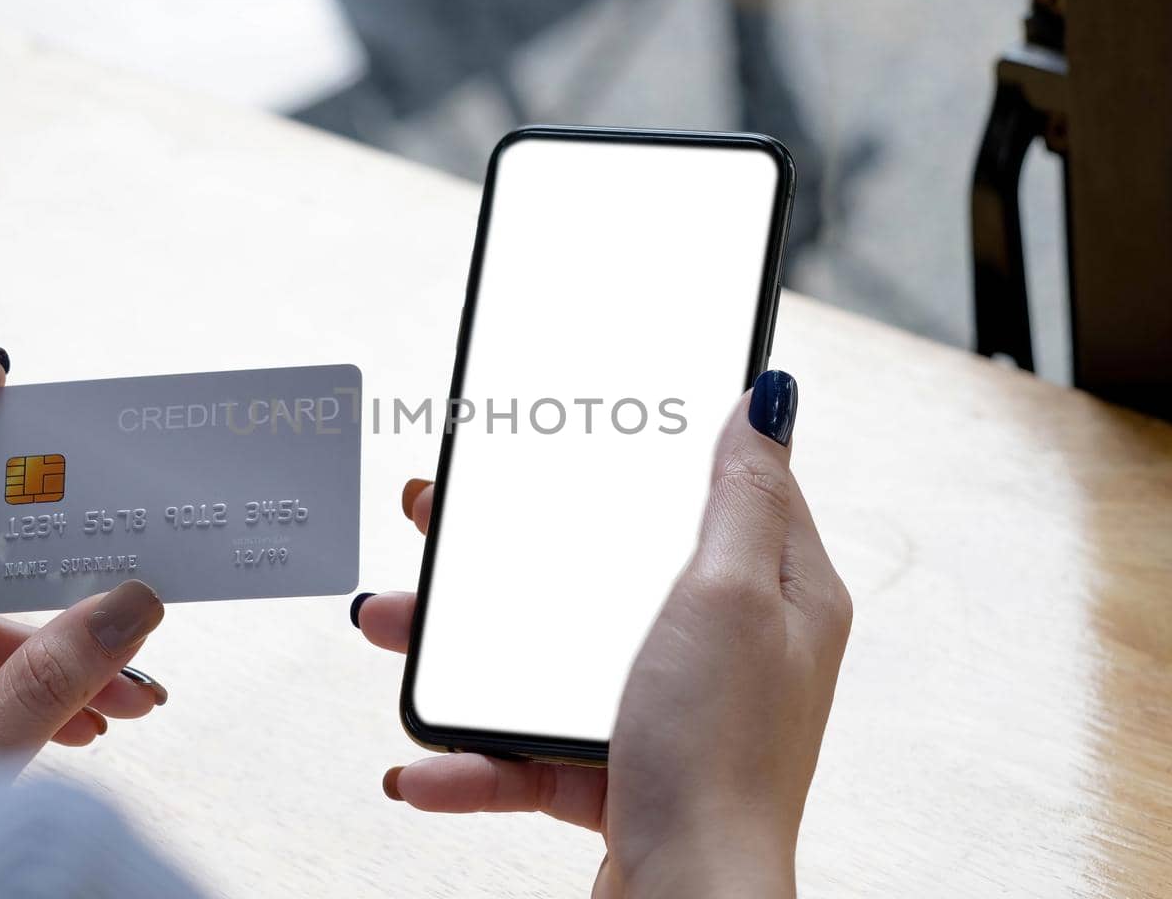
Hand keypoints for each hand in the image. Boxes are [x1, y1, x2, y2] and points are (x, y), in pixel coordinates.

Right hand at [354, 371, 850, 897]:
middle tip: (446, 517)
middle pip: (609, 568)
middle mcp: (728, 649)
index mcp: (776, 592)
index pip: (728, 487)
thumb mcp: (729, 595)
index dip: (660, 446)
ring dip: (463, 650)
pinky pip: (533, 748)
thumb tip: (768, 399)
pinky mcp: (618, 773)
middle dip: (516, 549)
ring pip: (553, 655)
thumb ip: (740, 495)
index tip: (591, 421)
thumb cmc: (720, 757)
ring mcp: (668, 712)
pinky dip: (475, 758)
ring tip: (394, 625)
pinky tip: (425, 763)